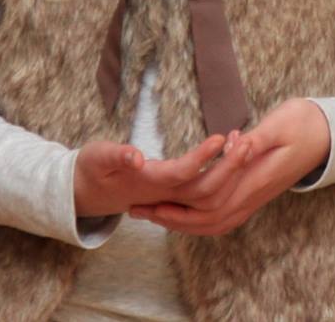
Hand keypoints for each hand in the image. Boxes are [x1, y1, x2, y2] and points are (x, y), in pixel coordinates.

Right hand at [73, 133, 236, 217]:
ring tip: (244, 141)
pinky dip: (225, 176)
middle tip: (247, 139)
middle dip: (229, 168)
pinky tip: (235, 151)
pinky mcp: (176, 193)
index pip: (180, 175)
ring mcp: (171, 196)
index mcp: (147, 184)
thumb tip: (135, 157)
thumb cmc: (91, 170)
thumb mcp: (96, 157)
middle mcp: (163, 194)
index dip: (201, 159)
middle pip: (205, 191)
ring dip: (231, 171)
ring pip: (210, 196)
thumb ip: (115, 156)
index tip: (220, 138)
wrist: (87, 194)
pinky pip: (207, 193)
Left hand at [127, 97, 331, 236]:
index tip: (150, 197)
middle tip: (140, 209)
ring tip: (155, 214)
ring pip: (215, 224)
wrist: (330, 134)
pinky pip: (224, 218)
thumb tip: (231, 146)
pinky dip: (200, 221)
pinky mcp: (256, 195)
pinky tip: (185, 213)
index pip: (211, 203)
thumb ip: (256, 138)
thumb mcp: (281, 122)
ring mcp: (256, 198)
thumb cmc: (305, 122)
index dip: (178, 206)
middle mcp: (254, 195)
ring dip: (183, 223)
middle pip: (207, 221)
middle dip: (171, 218)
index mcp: (256, 178)